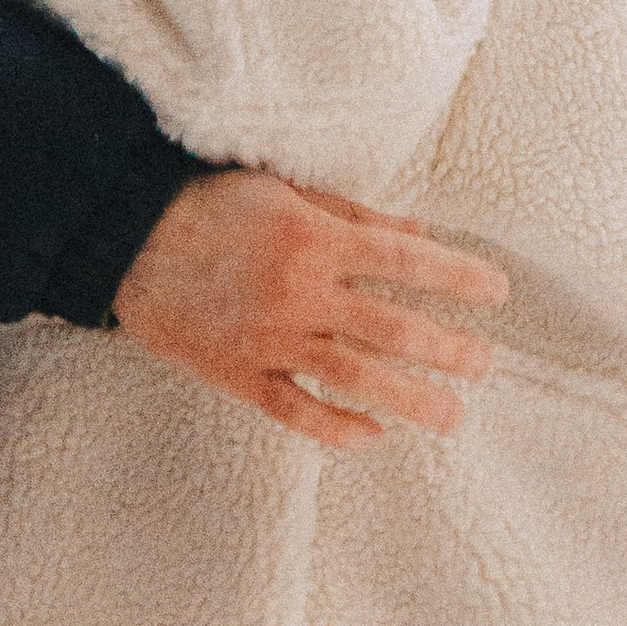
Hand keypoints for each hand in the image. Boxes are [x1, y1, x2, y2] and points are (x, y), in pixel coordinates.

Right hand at [112, 168, 507, 447]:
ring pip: (354, 377)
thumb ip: (355, 215)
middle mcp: (300, 290)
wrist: (129, 239)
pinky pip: (296, 410)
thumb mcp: (287, 190)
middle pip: (390, 327)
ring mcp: (270, 339)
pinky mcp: (239, 375)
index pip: (404, 259)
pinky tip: (373, 435)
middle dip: (447, 348)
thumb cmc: (211, 202)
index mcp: (314, 237)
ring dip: (409, 398)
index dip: (456, 277)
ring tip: (451, 415)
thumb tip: (419, 234)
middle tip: (486, 364)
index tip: (497, 291)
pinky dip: (337, 427)